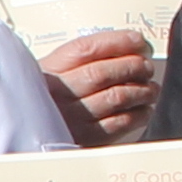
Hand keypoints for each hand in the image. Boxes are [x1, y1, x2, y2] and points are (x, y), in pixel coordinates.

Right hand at [37, 28, 159, 147]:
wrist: (30, 131)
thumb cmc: (48, 99)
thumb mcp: (54, 72)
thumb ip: (84, 59)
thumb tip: (130, 45)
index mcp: (49, 71)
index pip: (86, 49)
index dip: (117, 42)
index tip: (138, 41)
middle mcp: (57, 94)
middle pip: (103, 73)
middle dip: (133, 67)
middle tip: (146, 67)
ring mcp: (70, 118)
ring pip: (115, 97)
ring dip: (141, 91)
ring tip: (150, 88)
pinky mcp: (84, 140)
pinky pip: (118, 124)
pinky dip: (137, 115)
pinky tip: (143, 110)